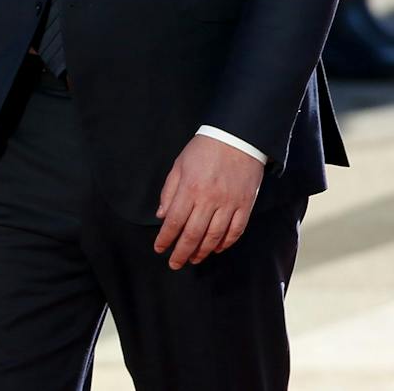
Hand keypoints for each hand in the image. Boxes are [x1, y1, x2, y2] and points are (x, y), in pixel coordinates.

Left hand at [153, 134, 265, 269]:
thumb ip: (169, 192)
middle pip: (193, 234)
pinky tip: (217, 249)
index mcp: (189, 189)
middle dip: (182, 252)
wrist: (236, 139)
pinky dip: (226, 243)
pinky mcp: (244, 205)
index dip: (165, 238)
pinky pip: (235, 230)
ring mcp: (229, 204)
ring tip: (193, 259)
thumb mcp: (178, 166)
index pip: (174, 222)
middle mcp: (209, 200)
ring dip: (203, 251)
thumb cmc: (203, 151)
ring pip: (214, 236)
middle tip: (174, 264)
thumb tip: (161, 216)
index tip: (159, 249)